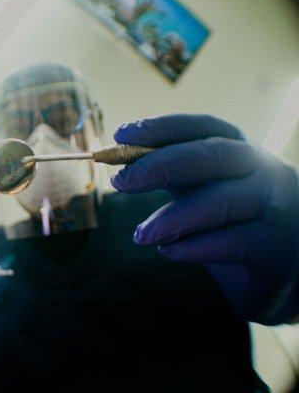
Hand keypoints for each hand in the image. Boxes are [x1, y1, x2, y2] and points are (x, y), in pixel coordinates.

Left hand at [111, 114, 298, 324]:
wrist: (281, 275)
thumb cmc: (233, 226)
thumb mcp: (202, 192)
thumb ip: (173, 176)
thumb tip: (122, 163)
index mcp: (242, 151)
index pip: (203, 127)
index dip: (162, 127)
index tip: (121, 133)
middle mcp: (265, 169)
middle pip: (213, 155)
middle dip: (161, 164)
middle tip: (121, 182)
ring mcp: (278, 204)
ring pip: (222, 201)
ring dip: (172, 218)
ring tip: (140, 235)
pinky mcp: (280, 244)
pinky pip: (234, 241)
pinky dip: (194, 247)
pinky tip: (168, 252)